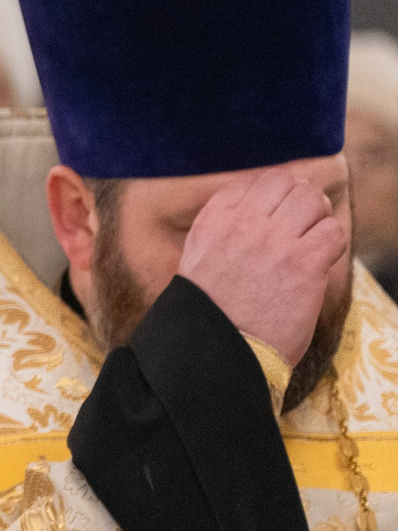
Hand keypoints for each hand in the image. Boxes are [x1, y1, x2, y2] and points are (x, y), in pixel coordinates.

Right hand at [176, 168, 346, 358]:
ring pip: (312, 199)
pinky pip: (333, 231)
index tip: (276, 214)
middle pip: (284, 182)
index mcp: (213, 221)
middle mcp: (243, 224)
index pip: (252, 181)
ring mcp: (275, 242)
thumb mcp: (197, 257)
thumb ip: (221, 227)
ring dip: (317, 216)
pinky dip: (332, 242)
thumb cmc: (211, 310)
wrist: (221, 348)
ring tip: (313, 238)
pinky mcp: (304, 263)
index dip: (271, 194)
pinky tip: (320, 259)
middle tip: (301, 222)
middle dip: (298, 198)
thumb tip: (253, 208)